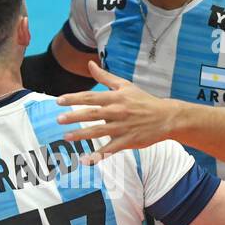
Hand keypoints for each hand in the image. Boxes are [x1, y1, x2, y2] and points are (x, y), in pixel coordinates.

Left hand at [56, 62, 177, 161]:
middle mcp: (118, 112)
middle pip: (92, 114)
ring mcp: (122, 128)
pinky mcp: (127, 141)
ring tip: (66, 137)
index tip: (59, 101)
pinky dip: (98, 156)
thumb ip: (105, 77)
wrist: (166, 117)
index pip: (91, 97)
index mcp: (116, 98)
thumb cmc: (143, 100)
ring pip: (99, 132)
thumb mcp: (125, 85)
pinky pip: (110, 150)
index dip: (74, 98)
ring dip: (82, 135)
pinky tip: (86, 160)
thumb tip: (90, 64)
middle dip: (75, 116)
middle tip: (58, 119)